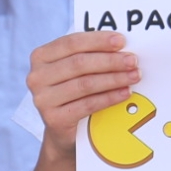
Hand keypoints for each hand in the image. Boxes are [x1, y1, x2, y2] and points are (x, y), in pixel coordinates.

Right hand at [27, 31, 139, 159]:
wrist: (63, 129)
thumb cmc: (73, 90)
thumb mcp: (75, 69)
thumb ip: (90, 54)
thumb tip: (121, 46)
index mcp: (40, 56)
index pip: (71, 43)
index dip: (98, 40)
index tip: (121, 41)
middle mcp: (36, 77)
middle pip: (79, 63)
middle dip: (110, 61)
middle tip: (133, 60)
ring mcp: (43, 99)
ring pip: (85, 84)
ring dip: (114, 78)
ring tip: (134, 76)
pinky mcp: (54, 119)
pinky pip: (88, 104)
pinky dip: (109, 97)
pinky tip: (125, 93)